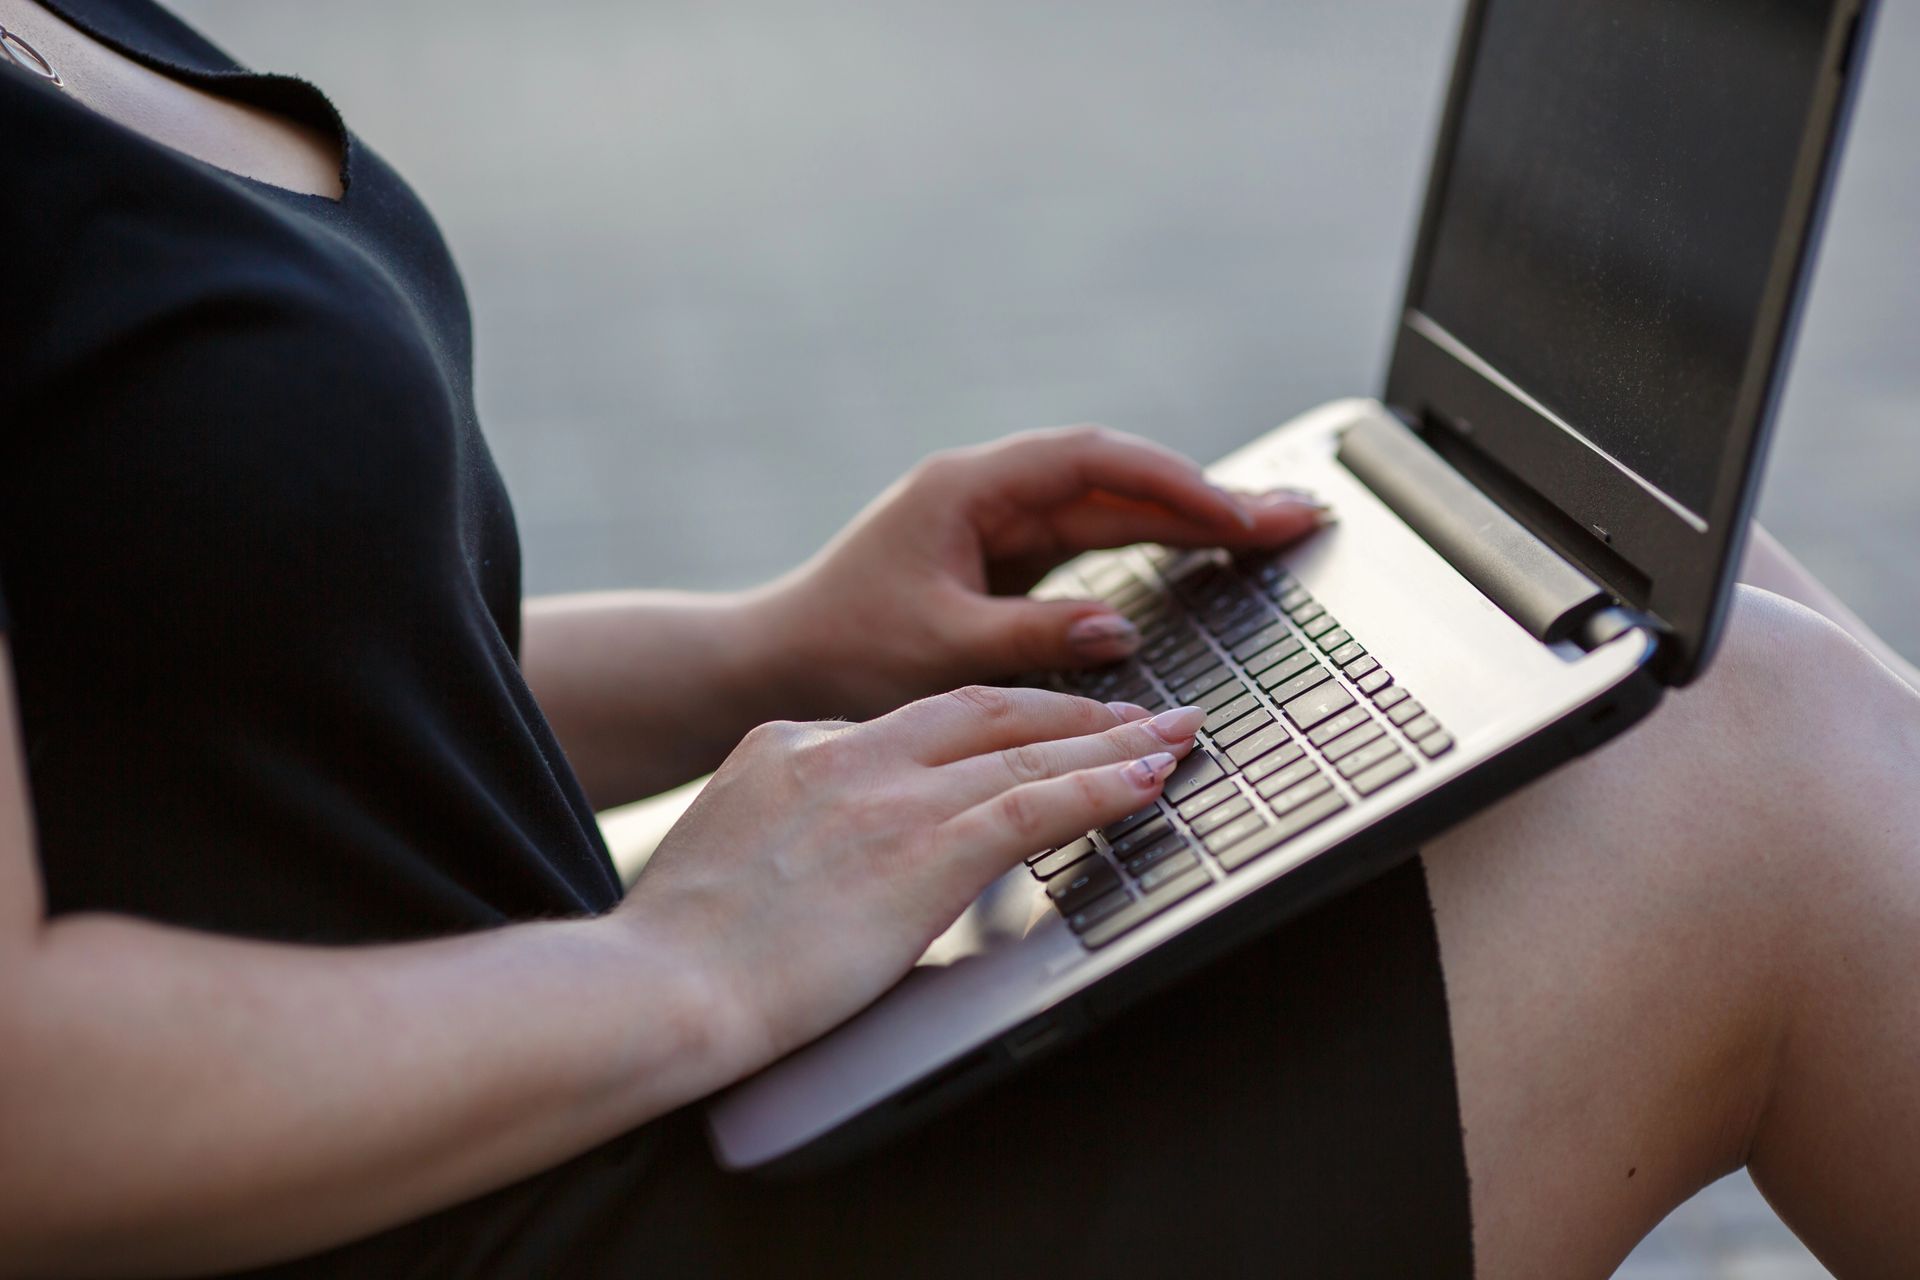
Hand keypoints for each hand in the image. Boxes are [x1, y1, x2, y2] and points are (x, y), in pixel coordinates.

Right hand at [621, 688, 1206, 1074]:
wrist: (657, 986)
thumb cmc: (679, 954)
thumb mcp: (731, 856)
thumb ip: (794, 838)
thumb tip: (847, 871)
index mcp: (790, 745)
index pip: (910, 725)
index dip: (989, 726)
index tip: (1029, 733)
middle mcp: (844, 750)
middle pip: (981, 710)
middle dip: (1066, 709)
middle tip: (1133, 710)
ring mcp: (886, 794)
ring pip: (1022, 749)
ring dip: (1108, 740)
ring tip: (1169, 734)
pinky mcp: (923, 849)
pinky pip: (1036, 804)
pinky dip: (1100, 787)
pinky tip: (1146, 780)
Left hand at [763, 425, 1326, 717]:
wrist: (778, 665)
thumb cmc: (840, 653)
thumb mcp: (938, 651)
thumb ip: (1033, 637)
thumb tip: (1122, 627)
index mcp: (968, 490)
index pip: (1091, 465)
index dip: (1172, 483)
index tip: (1237, 514)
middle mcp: (991, 495)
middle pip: (1118, 481)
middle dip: (1206, 496)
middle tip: (1294, 515)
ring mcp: (1002, 526)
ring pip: (1114, 510)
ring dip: (1191, 519)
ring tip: (1275, 530)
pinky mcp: (1008, 563)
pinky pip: (1096, 545)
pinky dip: (1154, 548)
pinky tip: (1207, 555)